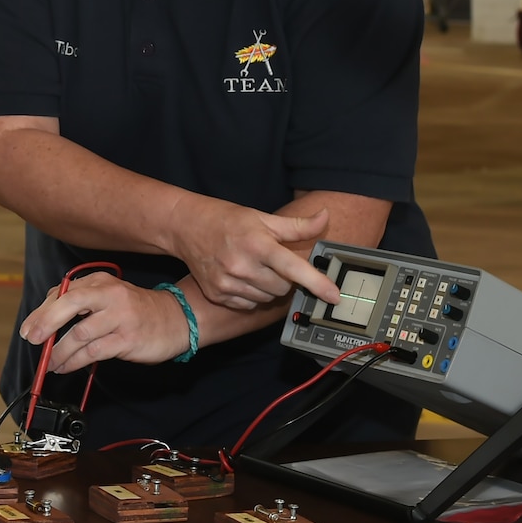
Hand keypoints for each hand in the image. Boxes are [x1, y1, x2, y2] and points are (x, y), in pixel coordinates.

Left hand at [17, 273, 192, 372]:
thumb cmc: (136, 309)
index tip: (29, 328)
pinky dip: (75, 361)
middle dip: (46, 322)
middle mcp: (109, 294)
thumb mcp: (108, 296)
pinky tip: (66, 367)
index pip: (64, 292)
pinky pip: (94, 351)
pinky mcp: (127, 338)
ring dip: (59, 351)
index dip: (42, 311)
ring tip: (49, 363)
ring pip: (80, 333)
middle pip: (70, 304)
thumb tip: (45, 317)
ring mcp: (120, 316)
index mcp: (100, 282)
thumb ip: (80, 301)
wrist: (177, 319)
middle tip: (32, 339)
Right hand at [173, 199, 338, 311]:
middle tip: (274, 261)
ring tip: (256, 267)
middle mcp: (243, 266)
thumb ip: (297, 225)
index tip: (334, 295)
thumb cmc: (227, 220)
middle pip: (283, 287)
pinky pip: (250, 304)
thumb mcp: (263, 218)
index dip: (317, 283)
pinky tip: (243, 277)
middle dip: (286, 277)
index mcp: (257, 244)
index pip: (293, 268)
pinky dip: (253, 294)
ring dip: (270, 287)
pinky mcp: (219, 294)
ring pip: (268, 297)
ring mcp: (229, 283)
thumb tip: (325, 218)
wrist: (187, 227)